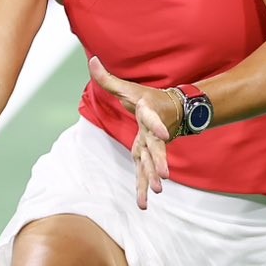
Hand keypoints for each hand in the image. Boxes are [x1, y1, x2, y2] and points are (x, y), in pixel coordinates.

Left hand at [88, 56, 182, 209]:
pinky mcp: (150, 156)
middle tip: (165, 175)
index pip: (152, 119)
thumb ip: (107, 78)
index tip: (165, 136)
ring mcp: (153, 146)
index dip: (157, 126)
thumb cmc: (147, 97)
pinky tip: (143, 205)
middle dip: (160, 161)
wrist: (174, 109)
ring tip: (158, 191)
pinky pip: (146, 173)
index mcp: (147, 114)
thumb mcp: (127, 87)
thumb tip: (91, 60)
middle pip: (157, 148)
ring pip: (153, 163)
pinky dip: (143, 188)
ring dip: (154, 177)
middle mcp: (153, 132)